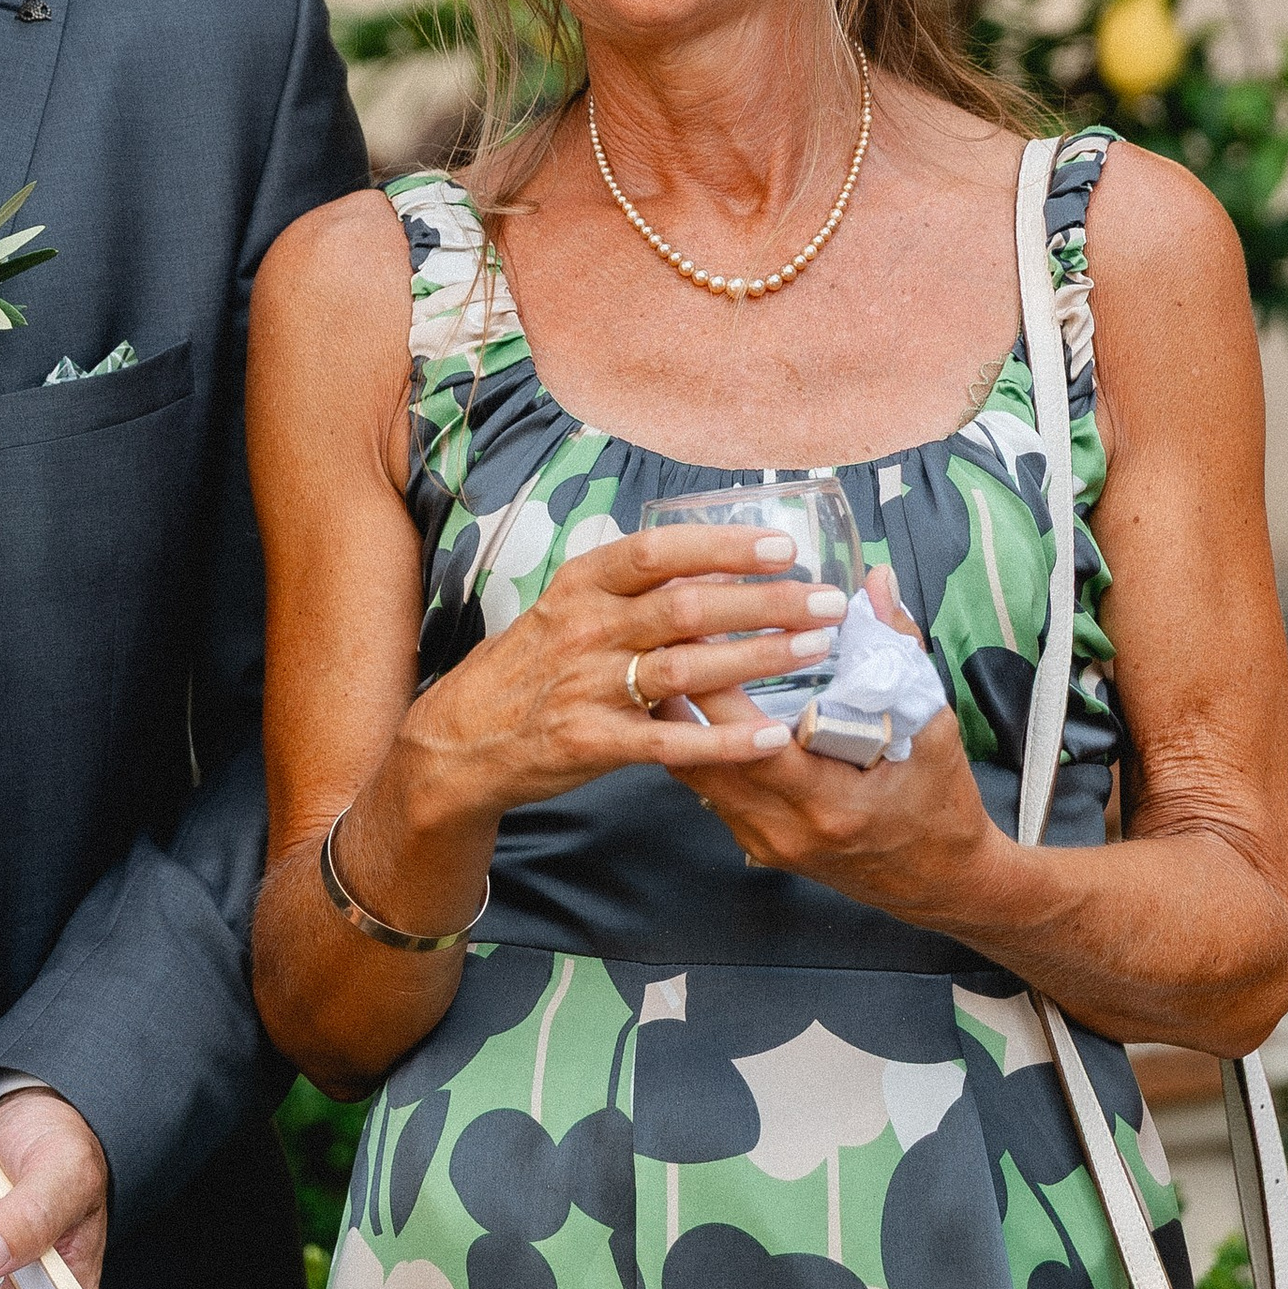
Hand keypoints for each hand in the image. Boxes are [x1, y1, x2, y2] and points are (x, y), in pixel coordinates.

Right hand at [396, 523, 849, 842]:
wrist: (462, 741)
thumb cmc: (529, 667)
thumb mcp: (565, 609)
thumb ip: (629, 589)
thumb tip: (709, 562)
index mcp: (581, 586)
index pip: (658, 552)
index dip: (722, 546)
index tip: (782, 546)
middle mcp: (584, 629)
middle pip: (687, 606)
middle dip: (764, 602)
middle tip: (825, 601)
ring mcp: (586, 687)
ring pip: (686, 667)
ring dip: (758, 658)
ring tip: (814, 649)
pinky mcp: (590, 743)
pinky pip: (669, 741)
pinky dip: (723, 740)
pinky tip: (770, 736)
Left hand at [682, 567, 1002, 926]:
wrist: (940, 883)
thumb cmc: (941, 805)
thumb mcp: (934, 728)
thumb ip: (900, 651)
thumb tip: (876, 580)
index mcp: (832, 804)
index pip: (752, 743)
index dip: (718, 686)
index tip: (698, 629)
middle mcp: (787, 829)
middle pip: (705, 755)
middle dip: (682, 690)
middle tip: (665, 631)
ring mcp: (766, 841)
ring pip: (695, 776)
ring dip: (680, 717)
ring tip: (666, 656)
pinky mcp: (756, 844)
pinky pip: (709, 790)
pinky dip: (696, 744)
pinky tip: (688, 702)